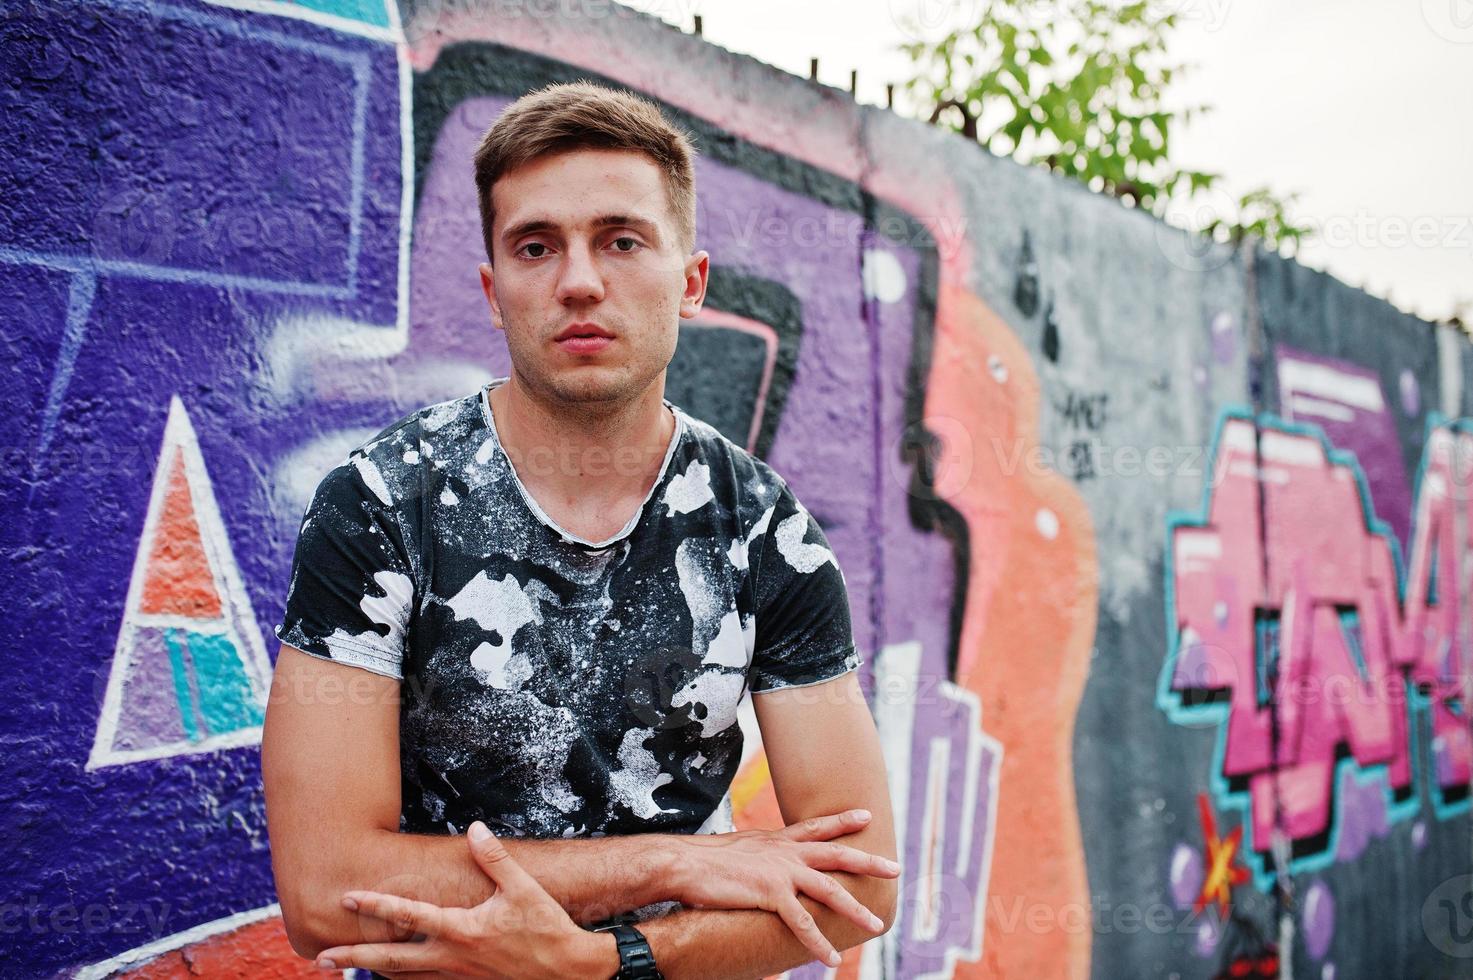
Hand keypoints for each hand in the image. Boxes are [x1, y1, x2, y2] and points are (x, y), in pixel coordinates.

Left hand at [314, 821, 613, 979]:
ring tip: (345, 966)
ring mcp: (458, 977)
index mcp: (461, 930)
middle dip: (353, 957)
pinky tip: (392, 975)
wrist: (569, 973)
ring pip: (403, 977)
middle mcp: (452, 957)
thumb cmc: (548, 929)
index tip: (347, 895)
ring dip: (372, 970)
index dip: (376, 903)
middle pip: (390, 959)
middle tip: (320, 956)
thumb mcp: (524, 889)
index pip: (408, 915)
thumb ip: (496, 858)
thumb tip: (474, 829)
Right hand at [671, 808, 900, 966]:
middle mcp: (784, 852)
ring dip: (855, 910)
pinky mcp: (770, 895)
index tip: (867, 814)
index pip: (817, 827)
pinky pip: (802, 923)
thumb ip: (755, 855)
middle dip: (868, 861)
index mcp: (776, 841)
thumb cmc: (702, 861)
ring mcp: (780, 872)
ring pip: (830, 890)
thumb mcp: (737, 849)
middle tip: (896, 868)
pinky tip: (833, 959)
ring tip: (876, 926)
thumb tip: (757, 864)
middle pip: (836, 854)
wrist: (683, 864)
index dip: (843, 821)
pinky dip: (819, 943)